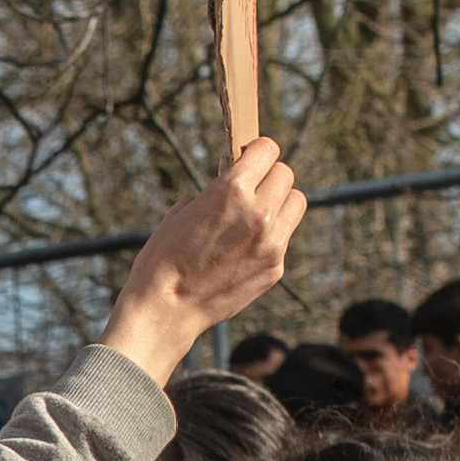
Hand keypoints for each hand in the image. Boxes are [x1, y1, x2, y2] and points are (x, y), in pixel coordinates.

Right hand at [98, 137, 306, 373]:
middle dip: (268, 176)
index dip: (256, 152)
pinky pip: (284, 236)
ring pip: (295, 203)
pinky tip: (245, 246)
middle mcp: (259, 213)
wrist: (167, 310)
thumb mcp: (183, 211)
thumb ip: (215, 192)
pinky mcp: (275, 267)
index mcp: (232, 191)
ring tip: (256, 213)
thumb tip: (231, 180)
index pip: (268, 150)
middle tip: (250, 188)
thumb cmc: (164, 258)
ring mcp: (272, 243)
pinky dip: (271, 234)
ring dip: (279, 201)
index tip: (248, 159)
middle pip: (285, 174)